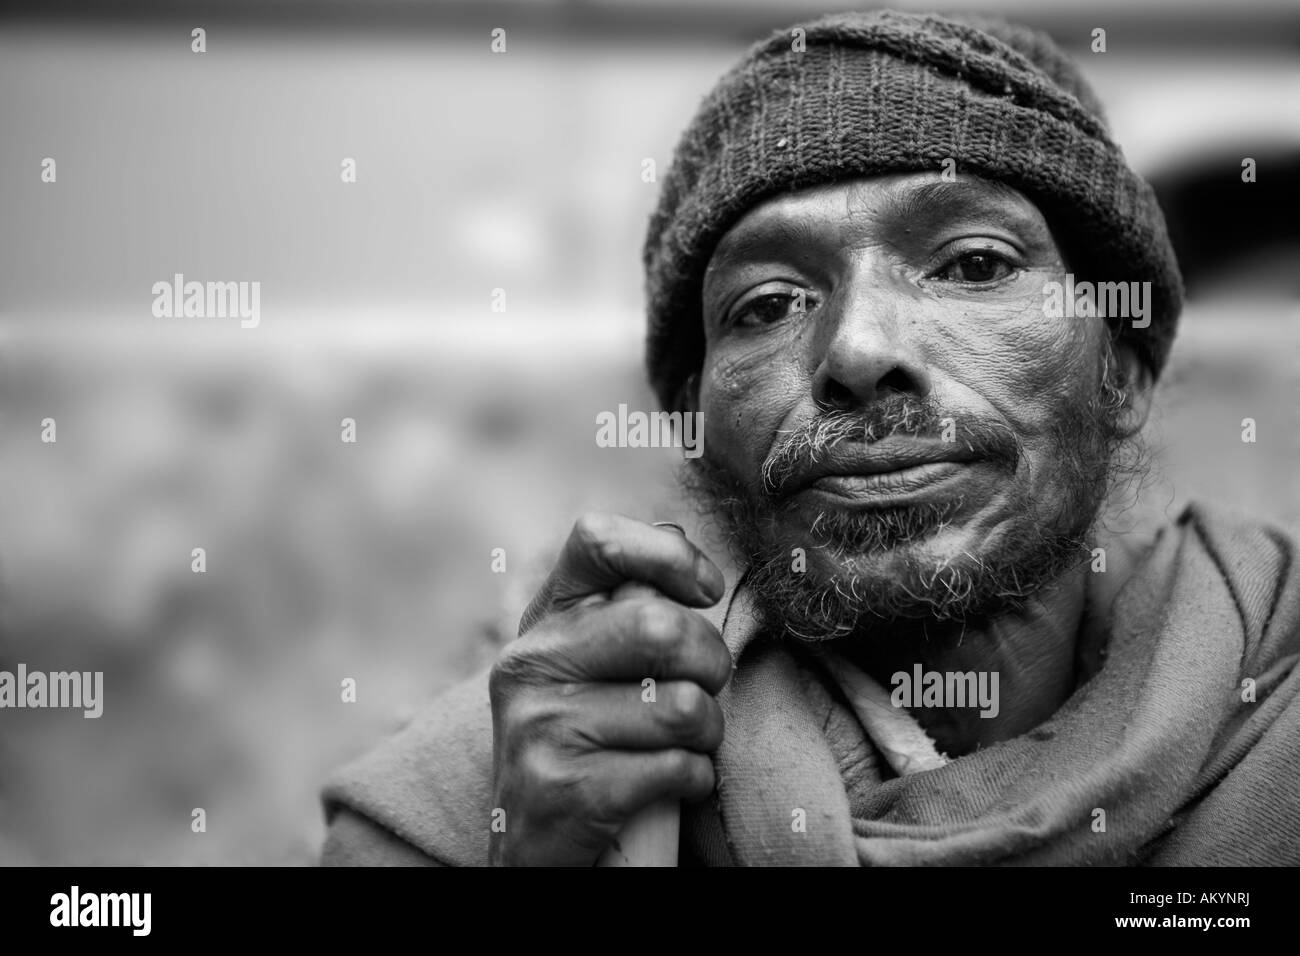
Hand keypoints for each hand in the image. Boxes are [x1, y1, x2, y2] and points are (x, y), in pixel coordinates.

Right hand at [487, 513, 729, 865]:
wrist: (531, 841)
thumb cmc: (585, 735)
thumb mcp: (587, 659)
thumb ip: (625, 601)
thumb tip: (675, 537)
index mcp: (544, 618)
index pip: (597, 540)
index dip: (669, 556)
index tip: (704, 591)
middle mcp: (531, 661)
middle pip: (661, 628)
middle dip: (711, 663)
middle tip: (707, 685)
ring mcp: (541, 725)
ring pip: (682, 707)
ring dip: (707, 732)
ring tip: (684, 742)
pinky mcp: (562, 788)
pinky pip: (676, 768)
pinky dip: (694, 778)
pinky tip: (670, 781)